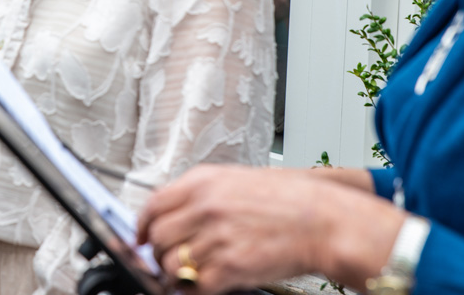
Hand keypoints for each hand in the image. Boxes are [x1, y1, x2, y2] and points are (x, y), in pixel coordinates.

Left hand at [137, 165, 403, 293]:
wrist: (323, 221)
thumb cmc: (290, 200)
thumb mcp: (237, 180)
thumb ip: (201, 195)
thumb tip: (175, 215)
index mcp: (203, 182)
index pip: (153, 205)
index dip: (142, 225)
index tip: (140, 237)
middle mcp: (204, 207)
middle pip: (157, 237)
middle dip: (158, 253)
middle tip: (169, 260)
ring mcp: (215, 238)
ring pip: (171, 265)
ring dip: (176, 276)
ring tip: (191, 275)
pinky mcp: (229, 268)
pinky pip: (195, 287)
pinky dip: (197, 290)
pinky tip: (209, 284)